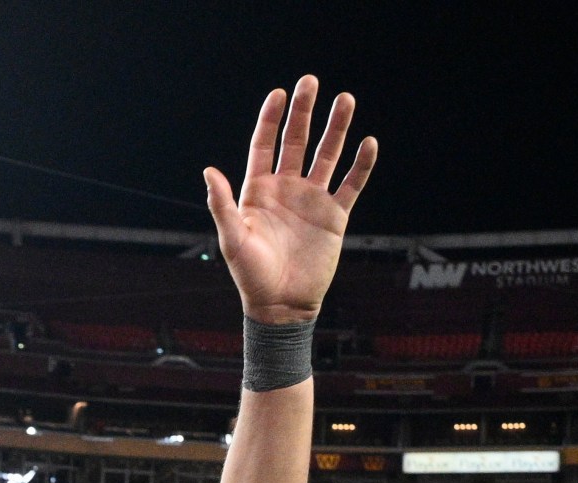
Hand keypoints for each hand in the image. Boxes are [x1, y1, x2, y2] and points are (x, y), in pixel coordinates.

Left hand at [205, 76, 377, 323]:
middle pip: (297, 141)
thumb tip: (209, 171)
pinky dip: (360, 165)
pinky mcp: (334, 216)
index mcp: (258, 190)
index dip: (271, 119)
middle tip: (312, 81)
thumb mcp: (232, 239)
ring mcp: (312, 200)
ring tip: (346, 100)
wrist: (281, 305)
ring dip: (337, 129)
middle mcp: (286, 189)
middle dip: (305, 112)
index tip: (279, 93)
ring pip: (327, 156)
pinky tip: (368, 143)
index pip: (264, 144)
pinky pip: (351, 185)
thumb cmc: (251, 276)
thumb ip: (223, 204)